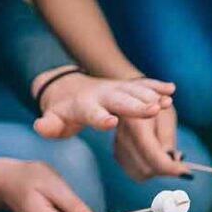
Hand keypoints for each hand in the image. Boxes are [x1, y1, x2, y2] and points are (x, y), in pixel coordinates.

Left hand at [33, 67, 175, 138]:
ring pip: (135, 91)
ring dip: (152, 96)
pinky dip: (156, 86)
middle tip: (153, 109)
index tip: (111, 122)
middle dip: (137, 105)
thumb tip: (40, 126)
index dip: (100, 118)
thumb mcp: (52, 119)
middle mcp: (103, 95)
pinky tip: (171, 90)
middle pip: (121, 101)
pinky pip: (143, 85)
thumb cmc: (63, 111)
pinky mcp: (126, 88)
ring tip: (167, 102)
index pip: (92, 113)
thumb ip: (48, 125)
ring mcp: (117, 89)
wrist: (68, 87)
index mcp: (84, 106)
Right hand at [114, 106, 189, 180]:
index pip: (154, 157)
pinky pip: (135, 172)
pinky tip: (156, 157)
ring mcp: (118, 146)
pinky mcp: (117, 152)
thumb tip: (173, 162)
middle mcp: (122, 137)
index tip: (187, 171)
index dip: (172, 168)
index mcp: (136, 124)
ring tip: (166, 153)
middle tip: (178, 157)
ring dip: (157, 169)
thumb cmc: (156, 103)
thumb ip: (167, 140)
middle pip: (147, 169)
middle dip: (165, 168)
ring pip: (141, 174)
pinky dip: (148, 169)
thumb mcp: (166, 116)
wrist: (135, 97)